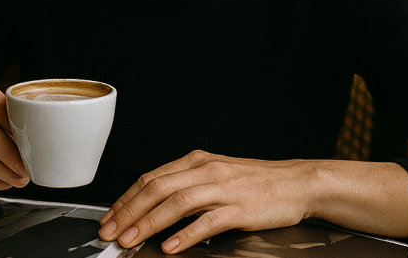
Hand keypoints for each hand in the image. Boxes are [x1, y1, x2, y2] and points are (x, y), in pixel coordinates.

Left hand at [98, 151, 315, 253]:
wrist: (298, 183)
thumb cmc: (257, 183)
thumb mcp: (217, 175)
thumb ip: (187, 186)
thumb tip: (152, 207)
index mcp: (197, 161)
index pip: (151, 178)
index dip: (126, 199)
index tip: (109, 218)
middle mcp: (206, 170)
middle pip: (157, 188)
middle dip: (128, 212)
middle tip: (110, 232)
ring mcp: (223, 188)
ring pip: (176, 202)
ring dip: (149, 223)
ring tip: (131, 240)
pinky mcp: (240, 208)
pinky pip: (207, 221)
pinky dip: (186, 234)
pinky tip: (170, 246)